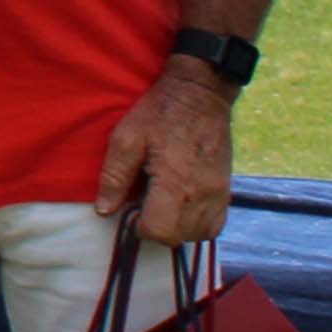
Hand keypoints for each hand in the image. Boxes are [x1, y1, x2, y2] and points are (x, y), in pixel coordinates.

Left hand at [93, 67, 238, 243]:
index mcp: (176, 182)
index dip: (139, 227)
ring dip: (177, 229)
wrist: (200, 94)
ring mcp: (219, 193)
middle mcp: (202, 194)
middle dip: (157, 229)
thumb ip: (114, 176)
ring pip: (199, 234)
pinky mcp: (226, 190)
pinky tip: (181, 206)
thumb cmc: (159, 113)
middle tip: (144, 204)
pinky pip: (215, 224)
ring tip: (163, 205)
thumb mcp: (126, 138)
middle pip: (178, 238)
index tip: (132, 210)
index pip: (160, 231)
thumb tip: (104, 210)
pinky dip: (197, 224)